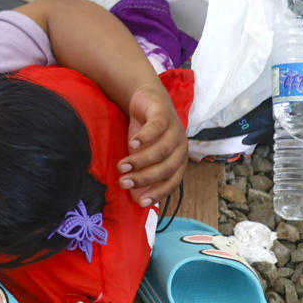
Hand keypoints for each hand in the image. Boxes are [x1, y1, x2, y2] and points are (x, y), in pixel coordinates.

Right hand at [120, 84, 186, 206]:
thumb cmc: (147, 134)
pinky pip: (157, 127)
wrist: (148, 101)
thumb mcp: (143, 156)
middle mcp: (180, 147)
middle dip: (144, 178)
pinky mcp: (164, 115)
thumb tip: (136, 198)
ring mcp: (175, 130)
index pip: (172, 181)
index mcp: (179, 160)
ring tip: (121, 165)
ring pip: (162, 150)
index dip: (158, 192)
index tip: (139, 201)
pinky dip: (146, 137)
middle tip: (123, 181)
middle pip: (166, 167)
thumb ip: (142, 174)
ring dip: (141, 160)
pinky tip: (132, 143)